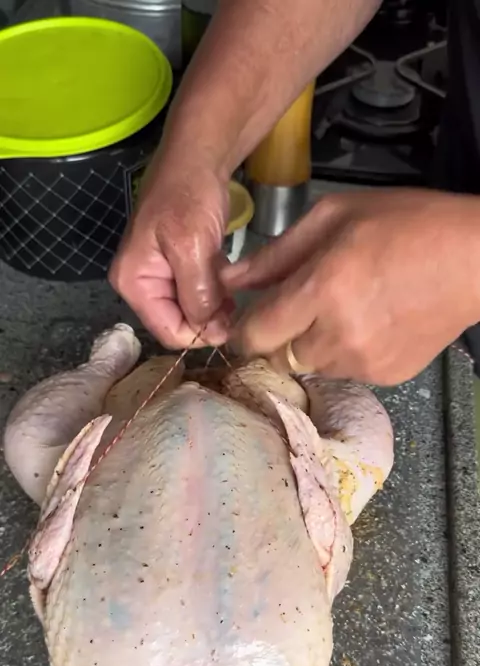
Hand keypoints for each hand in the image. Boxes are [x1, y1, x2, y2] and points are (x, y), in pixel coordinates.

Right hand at [109, 155, 232, 349]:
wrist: (197, 157)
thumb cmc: (188, 196)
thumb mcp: (191, 248)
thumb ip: (197, 294)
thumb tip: (210, 331)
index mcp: (133, 282)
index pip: (166, 331)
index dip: (198, 336)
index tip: (231, 329)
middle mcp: (140, 283)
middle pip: (177, 323)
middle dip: (206, 322)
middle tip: (237, 312)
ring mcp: (158, 275)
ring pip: (189, 310)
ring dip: (212, 309)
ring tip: (235, 299)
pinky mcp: (176, 266)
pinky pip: (195, 293)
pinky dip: (213, 294)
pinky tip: (228, 285)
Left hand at [222, 189, 479, 384]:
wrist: (475, 260)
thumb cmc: (406, 224)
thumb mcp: (334, 217)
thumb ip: (276, 255)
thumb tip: (230, 280)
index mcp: (322, 289)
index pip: (256, 335)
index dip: (244, 331)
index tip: (251, 320)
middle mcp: (339, 335)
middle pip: (278, 357)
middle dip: (280, 336)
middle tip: (303, 307)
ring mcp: (364, 362)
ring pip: (311, 366)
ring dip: (312, 345)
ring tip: (343, 309)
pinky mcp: (385, 377)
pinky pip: (344, 372)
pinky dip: (344, 353)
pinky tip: (369, 323)